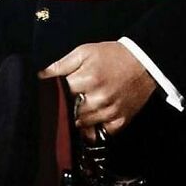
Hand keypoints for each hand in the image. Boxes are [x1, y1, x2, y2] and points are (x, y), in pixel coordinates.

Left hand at [38, 41, 156, 141]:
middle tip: (72, 100)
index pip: (61, 95)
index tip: (58, 92)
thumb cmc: (112, 55)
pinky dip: (96, 128)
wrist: (143, 62)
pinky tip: (96, 117)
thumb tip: (41, 76)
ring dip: (80, 118)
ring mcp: (110, 112)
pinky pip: (101, 134)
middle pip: (71, 113)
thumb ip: (62, 64)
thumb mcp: (85, 52)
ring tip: (84, 107)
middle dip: (68, 107)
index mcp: (88, 79)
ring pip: (83, 126)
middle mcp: (98, 98)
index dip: (58, 93)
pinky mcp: (120, 121)